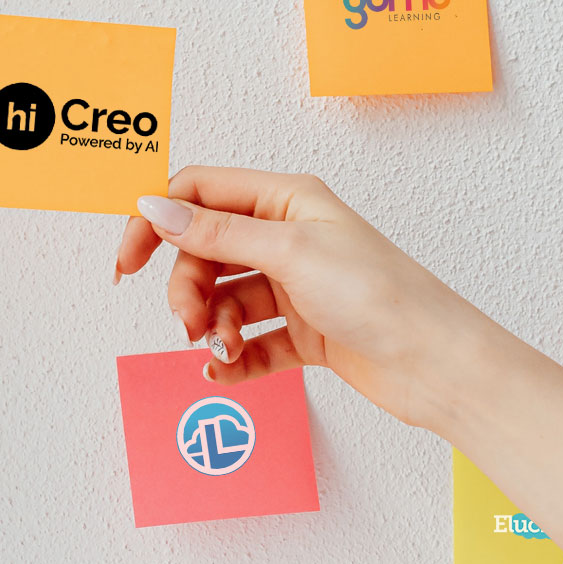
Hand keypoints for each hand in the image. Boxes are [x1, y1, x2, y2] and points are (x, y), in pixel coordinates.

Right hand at [113, 166, 487, 428]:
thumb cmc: (382, 295)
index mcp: (288, 200)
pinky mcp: (306, 330)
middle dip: (187, 286)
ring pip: (225, 298)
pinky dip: (233, 357)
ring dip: (210, 325)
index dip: (158, 220)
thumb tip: (156, 207)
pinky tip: (225, 371)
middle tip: (188, 321)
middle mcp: (291, 237)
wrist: (434, 363)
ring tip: (219, 349)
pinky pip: (251, 339)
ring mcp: (298, 285)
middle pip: (206, 250)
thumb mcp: (290, 252)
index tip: (128, 261)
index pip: (201, 192)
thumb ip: (218, 233)